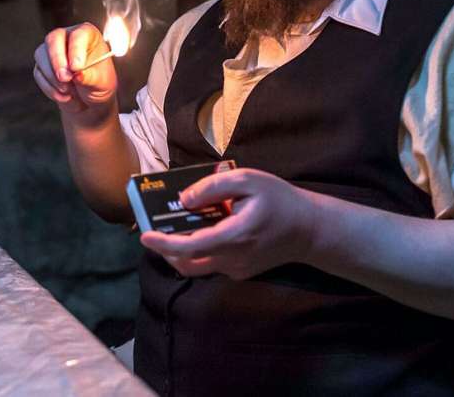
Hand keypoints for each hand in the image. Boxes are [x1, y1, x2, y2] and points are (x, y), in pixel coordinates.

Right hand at [33, 23, 117, 117]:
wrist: (89, 97)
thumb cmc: (99, 82)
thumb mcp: (101, 82)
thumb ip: (90, 77)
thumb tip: (78, 75)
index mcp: (87, 34)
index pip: (78, 34)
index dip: (76, 49)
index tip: (77, 67)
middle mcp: (67, 37)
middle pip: (53, 39)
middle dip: (57, 60)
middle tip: (66, 79)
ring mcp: (51, 50)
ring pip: (42, 56)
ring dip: (53, 77)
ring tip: (70, 92)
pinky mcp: (41, 65)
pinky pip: (39, 74)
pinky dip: (50, 88)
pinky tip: (65, 96)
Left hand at [140, 168, 319, 279]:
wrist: (309, 230)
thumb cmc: (279, 200)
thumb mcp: (248, 180)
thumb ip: (213, 188)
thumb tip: (184, 199)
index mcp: (234, 236)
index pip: (190, 247)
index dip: (164, 244)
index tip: (145, 236)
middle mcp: (232, 259)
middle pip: (187, 263)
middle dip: (166, 249)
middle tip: (155, 229)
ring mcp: (236, 270)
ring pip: (198, 266)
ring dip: (181, 250)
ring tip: (175, 227)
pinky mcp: (241, 273)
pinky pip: (213, 264)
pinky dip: (200, 250)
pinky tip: (204, 230)